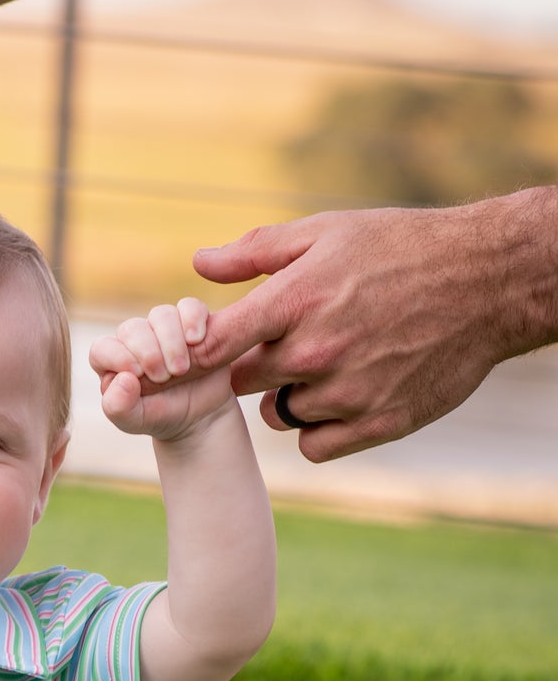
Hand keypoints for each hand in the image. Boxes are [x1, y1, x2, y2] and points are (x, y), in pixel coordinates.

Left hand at [90, 300, 234, 438]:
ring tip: (180, 369)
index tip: (136, 374)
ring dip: (171, 340)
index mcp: (114, 363)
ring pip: (161, 315)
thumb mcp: (136, 421)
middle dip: (148, 352)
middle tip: (163, 377)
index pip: (102, 348)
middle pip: (132, 329)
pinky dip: (193, 319)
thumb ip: (119, 407)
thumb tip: (123, 379)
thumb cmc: (161, 416)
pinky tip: (196, 339)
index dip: (116, 356)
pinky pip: (190, 307)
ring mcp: (163, 328)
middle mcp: (135, 340)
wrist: (201, 415)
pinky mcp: (191, 322)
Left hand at [190, 192, 557, 461]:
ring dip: (290, 398)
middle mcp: (316, 351)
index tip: (198, 352)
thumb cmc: (401, 249)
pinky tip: (341, 397)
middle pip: (242, 383)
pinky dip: (320, 429)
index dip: (192, 355)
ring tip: (325, 365)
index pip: (212, 345)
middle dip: (254, 366)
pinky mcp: (378, 423)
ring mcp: (347, 392)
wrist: (487, 281)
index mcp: (295, 300)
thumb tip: (199, 264)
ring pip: (280, 416)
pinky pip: (315, 446)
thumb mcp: (328, 234)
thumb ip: (257, 252)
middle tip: (286, 344)